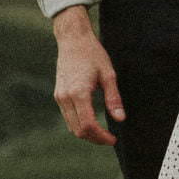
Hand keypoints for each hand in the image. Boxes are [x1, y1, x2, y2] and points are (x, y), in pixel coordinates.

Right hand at [51, 6, 122, 144]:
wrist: (72, 40)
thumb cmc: (92, 54)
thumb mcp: (108, 74)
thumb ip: (114, 98)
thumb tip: (120, 118)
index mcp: (78, 93)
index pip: (88, 125)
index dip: (101, 136)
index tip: (112, 139)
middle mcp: (65, 97)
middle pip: (78, 130)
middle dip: (94, 138)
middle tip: (109, 138)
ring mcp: (59, 97)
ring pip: (71, 126)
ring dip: (86, 133)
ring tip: (102, 132)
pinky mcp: (58, 95)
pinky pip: (68, 117)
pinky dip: (79, 124)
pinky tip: (91, 121)